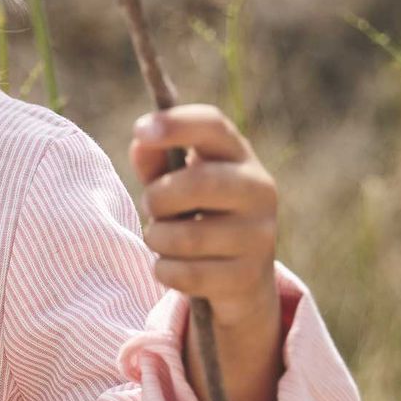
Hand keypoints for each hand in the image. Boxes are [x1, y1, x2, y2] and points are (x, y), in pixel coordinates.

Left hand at [128, 103, 279, 331]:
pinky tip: (173, 266)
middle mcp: (259, 190)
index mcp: (238, 155)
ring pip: (188, 236)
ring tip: (161, 238)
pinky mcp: (248, 276)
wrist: (239, 276)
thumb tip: (140, 144)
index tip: (141, 130)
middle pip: (200, 183)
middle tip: (150, 206)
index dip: (177, 124)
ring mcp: (259, 235)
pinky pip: (186, 273)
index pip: (213, 125)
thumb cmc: (197, 214)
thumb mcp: (175, 182)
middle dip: (159, 198)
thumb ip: (155, 162)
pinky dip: (165, 271)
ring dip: (157, 238)